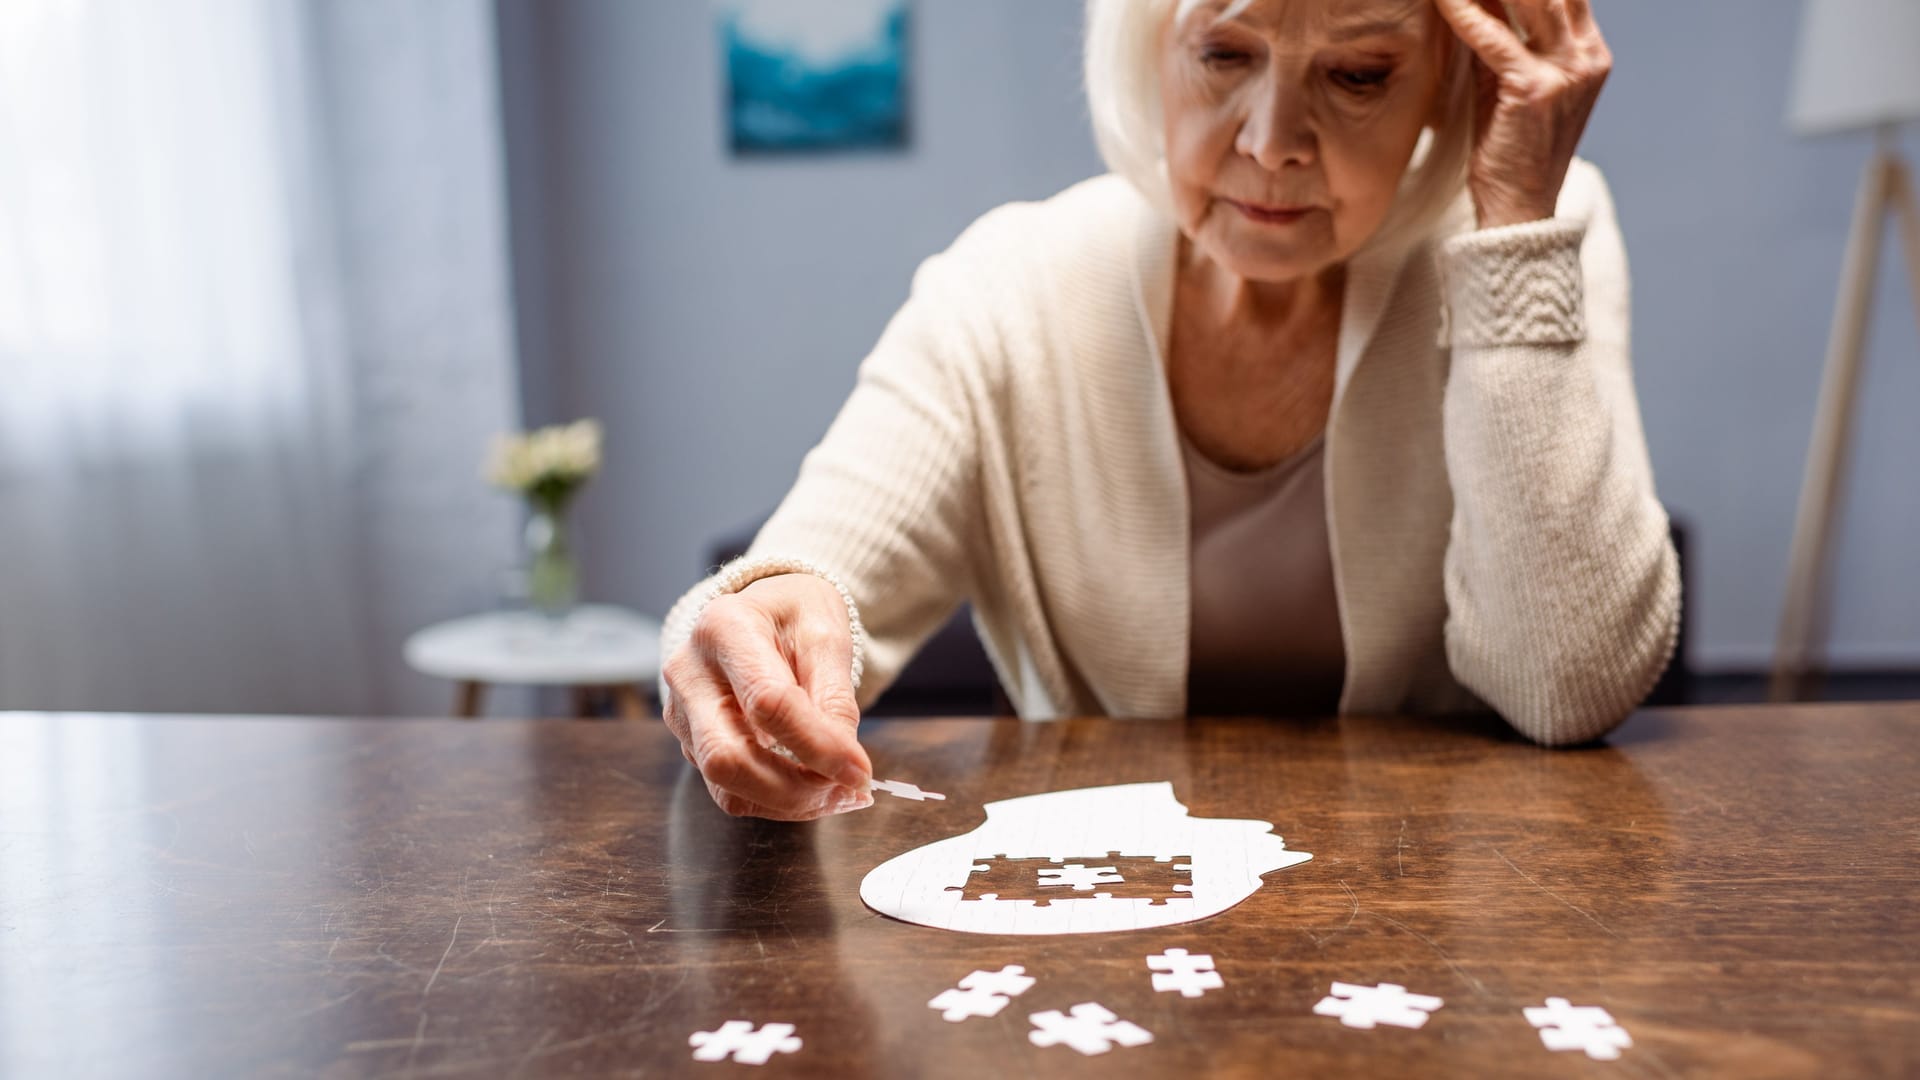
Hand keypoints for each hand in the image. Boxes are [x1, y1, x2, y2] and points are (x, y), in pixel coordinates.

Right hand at [661, 574, 873, 819]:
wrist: (762, 614)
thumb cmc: (794, 618)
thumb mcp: (826, 636)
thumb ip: (835, 698)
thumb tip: (847, 765)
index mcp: (724, 628)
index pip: (767, 703)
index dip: (818, 746)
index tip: (860, 773)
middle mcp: (690, 672)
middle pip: (728, 756)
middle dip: (796, 789)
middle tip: (849, 793)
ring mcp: (681, 711)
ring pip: (725, 784)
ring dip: (788, 802)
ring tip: (836, 794)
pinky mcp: (689, 741)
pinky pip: (728, 789)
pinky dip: (775, 800)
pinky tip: (810, 788)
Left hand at [1432, 0, 1611, 228]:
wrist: (1518, 210)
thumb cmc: (1507, 149)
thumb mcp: (1508, 83)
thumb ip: (1502, 40)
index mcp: (1590, 53)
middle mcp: (1587, 57)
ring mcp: (1567, 73)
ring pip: (1530, 0)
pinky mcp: (1535, 91)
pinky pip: (1494, 39)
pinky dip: (1465, 13)